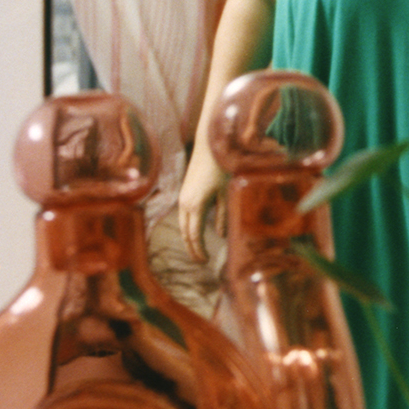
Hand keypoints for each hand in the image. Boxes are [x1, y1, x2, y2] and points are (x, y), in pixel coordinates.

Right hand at [178, 141, 224, 260]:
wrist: (209, 146)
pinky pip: (183, 216)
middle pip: (185, 233)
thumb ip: (223, 216)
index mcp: (195, 206)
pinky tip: (196, 232)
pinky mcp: (184, 192)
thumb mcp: (227, 194)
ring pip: (182, 225)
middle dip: (192, 249)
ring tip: (197, 250)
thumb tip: (221, 236)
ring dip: (189, 239)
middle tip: (200, 262)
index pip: (194, 236)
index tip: (206, 261)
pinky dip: (188, 228)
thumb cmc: (222, 168)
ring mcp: (183, 197)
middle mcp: (185, 204)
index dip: (199, 250)